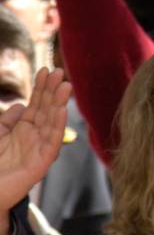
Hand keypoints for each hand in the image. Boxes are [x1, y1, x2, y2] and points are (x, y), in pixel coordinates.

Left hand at [0, 68, 70, 229]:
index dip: (41, 88)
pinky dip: (57, 126)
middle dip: (53, 91)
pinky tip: (61, 111)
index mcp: (24, 130)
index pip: (37, 105)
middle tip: (60, 72)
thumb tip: (22, 105)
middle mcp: (34, 138)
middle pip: (46, 110)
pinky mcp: (40, 164)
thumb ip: (7, 120)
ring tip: (65, 86)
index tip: (46, 70)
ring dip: (59, 104)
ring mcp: (39, 150)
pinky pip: (52, 143)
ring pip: (52, 123)